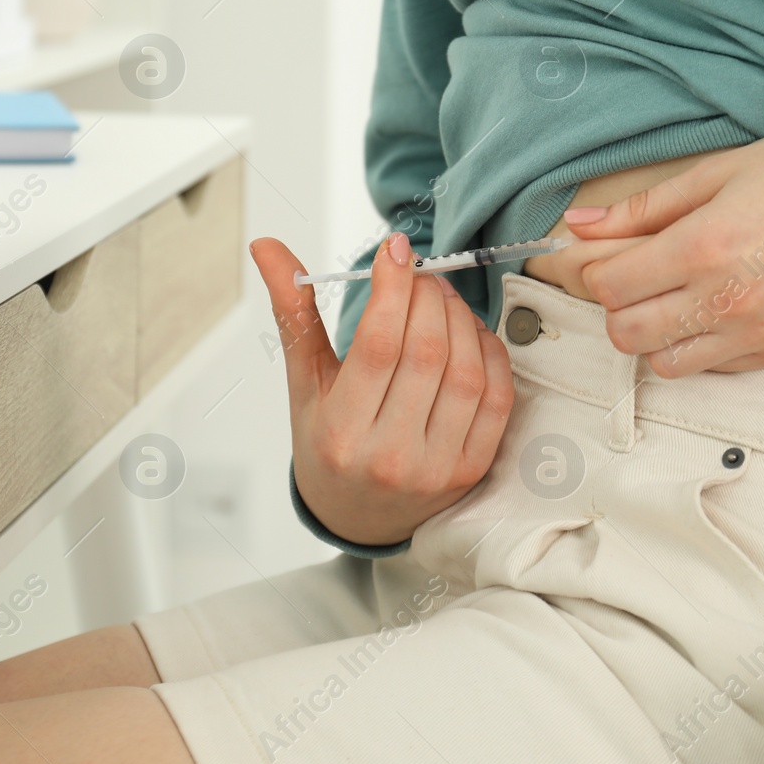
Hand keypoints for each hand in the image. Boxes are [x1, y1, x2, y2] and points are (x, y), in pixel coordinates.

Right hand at [251, 232, 513, 545]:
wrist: (357, 516)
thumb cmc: (327, 443)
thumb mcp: (303, 383)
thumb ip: (293, 313)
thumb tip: (268, 247)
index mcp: (341, 432)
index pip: (377, 345)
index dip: (393, 288)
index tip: (395, 250)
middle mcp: (390, 455)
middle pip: (425, 353)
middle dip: (427, 296)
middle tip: (419, 273)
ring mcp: (437, 466)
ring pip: (464, 371)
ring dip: (460, 318)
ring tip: (441, 297)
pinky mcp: (473, 470)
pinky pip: (496, 399)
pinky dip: (490, 353)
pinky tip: (470, 333)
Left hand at [564, 123, 763, 376]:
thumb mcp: (714, 172)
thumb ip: (640, 208)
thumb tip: (578, 224)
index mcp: (703, 246)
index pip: (609, 287)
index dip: (598, 272)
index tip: (612, 256)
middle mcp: (726, 299)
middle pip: (626, 333)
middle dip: (619, 306)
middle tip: (639, 279)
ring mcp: (755, 331)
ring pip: (663, 363)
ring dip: (654, 335)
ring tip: (675, 298)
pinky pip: (712, 369)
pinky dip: (697, 347)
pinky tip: (712, 311)